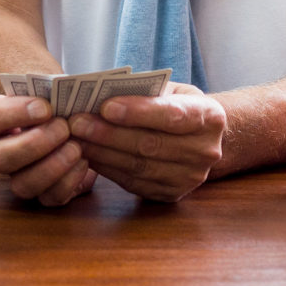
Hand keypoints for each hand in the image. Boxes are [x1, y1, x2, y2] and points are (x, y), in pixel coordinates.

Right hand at [0, 95, 95, 206]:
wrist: (73, 122)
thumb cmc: (60, 101)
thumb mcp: (53, 89)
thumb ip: (52, 89)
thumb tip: (66, 90)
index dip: (15, 113)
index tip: (45, 107)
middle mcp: (3, 152)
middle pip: (1, 158)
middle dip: (34, 144)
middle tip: (63, 128)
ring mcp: (21, 176)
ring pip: (22, 185)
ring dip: (51, 167)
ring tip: (76, 148)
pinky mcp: (45, 194)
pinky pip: (49, 198)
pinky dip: (68, 182)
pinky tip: (84, 162)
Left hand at [67, 83, 225, 201]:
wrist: (200, 139)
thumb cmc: (177, 106)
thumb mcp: (170, 90)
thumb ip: (144, 92)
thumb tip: (99, 95)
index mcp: (209, 117)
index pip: (173, 115)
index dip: (138, 111)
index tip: (106, 106)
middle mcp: (205, 151)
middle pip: (151, 144)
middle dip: (109, 133)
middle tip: (76, 122)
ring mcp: (190, 177)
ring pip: (139, 167)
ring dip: (102, 152)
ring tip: (77, 138)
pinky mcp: (172, 195)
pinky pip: (134, 183)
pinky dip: (108, 169)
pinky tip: (89, 155)